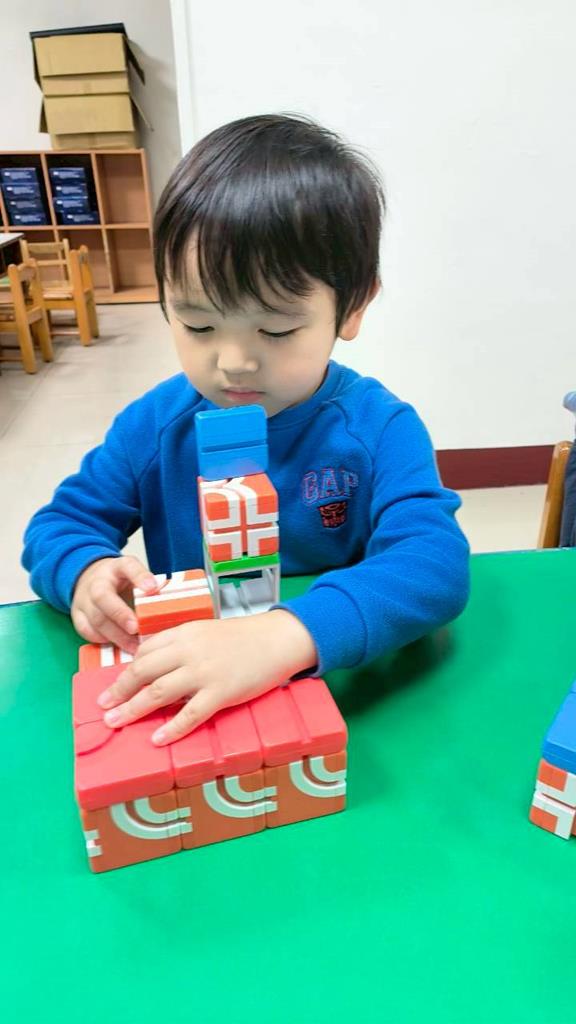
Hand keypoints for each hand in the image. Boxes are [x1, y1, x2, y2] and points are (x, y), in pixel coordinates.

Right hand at [72, 555, 158, 654]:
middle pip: (103, 597)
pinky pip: (86, 630)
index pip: (127, 567)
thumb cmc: (118, 579)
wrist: (90, 577)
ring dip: (116, 635)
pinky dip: (102, 640)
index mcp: (117, 567)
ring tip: (134, 646)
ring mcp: (83, 599)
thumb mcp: (135, 573)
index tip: (152, 587)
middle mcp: (97, 582)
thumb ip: (149, 583)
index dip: (139, 576)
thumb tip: (165, 595)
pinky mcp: (77, 615)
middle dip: (120, 614)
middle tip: (136, 628)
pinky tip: (118, 646)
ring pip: (95, 618)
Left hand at [96, 610, 317, 743]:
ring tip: (115, 722)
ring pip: (158, 693)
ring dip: (132, 709)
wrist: (277, 639)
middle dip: (119, 691)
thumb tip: (155, 665)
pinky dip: (171, 728)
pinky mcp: (221, 693)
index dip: (127, 670)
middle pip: (143, 672)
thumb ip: (181, 645)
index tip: (116, 685)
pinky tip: (157, 739)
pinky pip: (190, 714)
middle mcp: (188, 652)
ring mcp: (203, 673)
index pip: (144, 652)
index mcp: (183, 633)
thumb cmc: (243, 637)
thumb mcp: (206, 632)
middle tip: (103, 707)